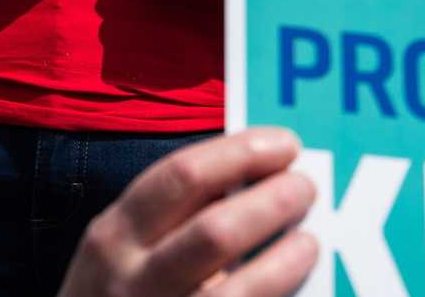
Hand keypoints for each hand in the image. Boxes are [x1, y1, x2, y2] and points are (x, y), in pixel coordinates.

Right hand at [58, 129, 317, 296]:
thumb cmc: (121, 292)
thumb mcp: (125, 247)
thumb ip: (174, 214)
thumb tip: (250, 172)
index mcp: (116, 233)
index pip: (182, 176)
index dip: (240, 154)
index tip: (284, 144)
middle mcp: (132, 277)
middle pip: (214, 231)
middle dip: (271, 204)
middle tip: (305, 189)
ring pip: (237, 291)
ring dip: (283, 261)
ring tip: (309, 242)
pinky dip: (275, 294)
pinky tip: (296, 286)